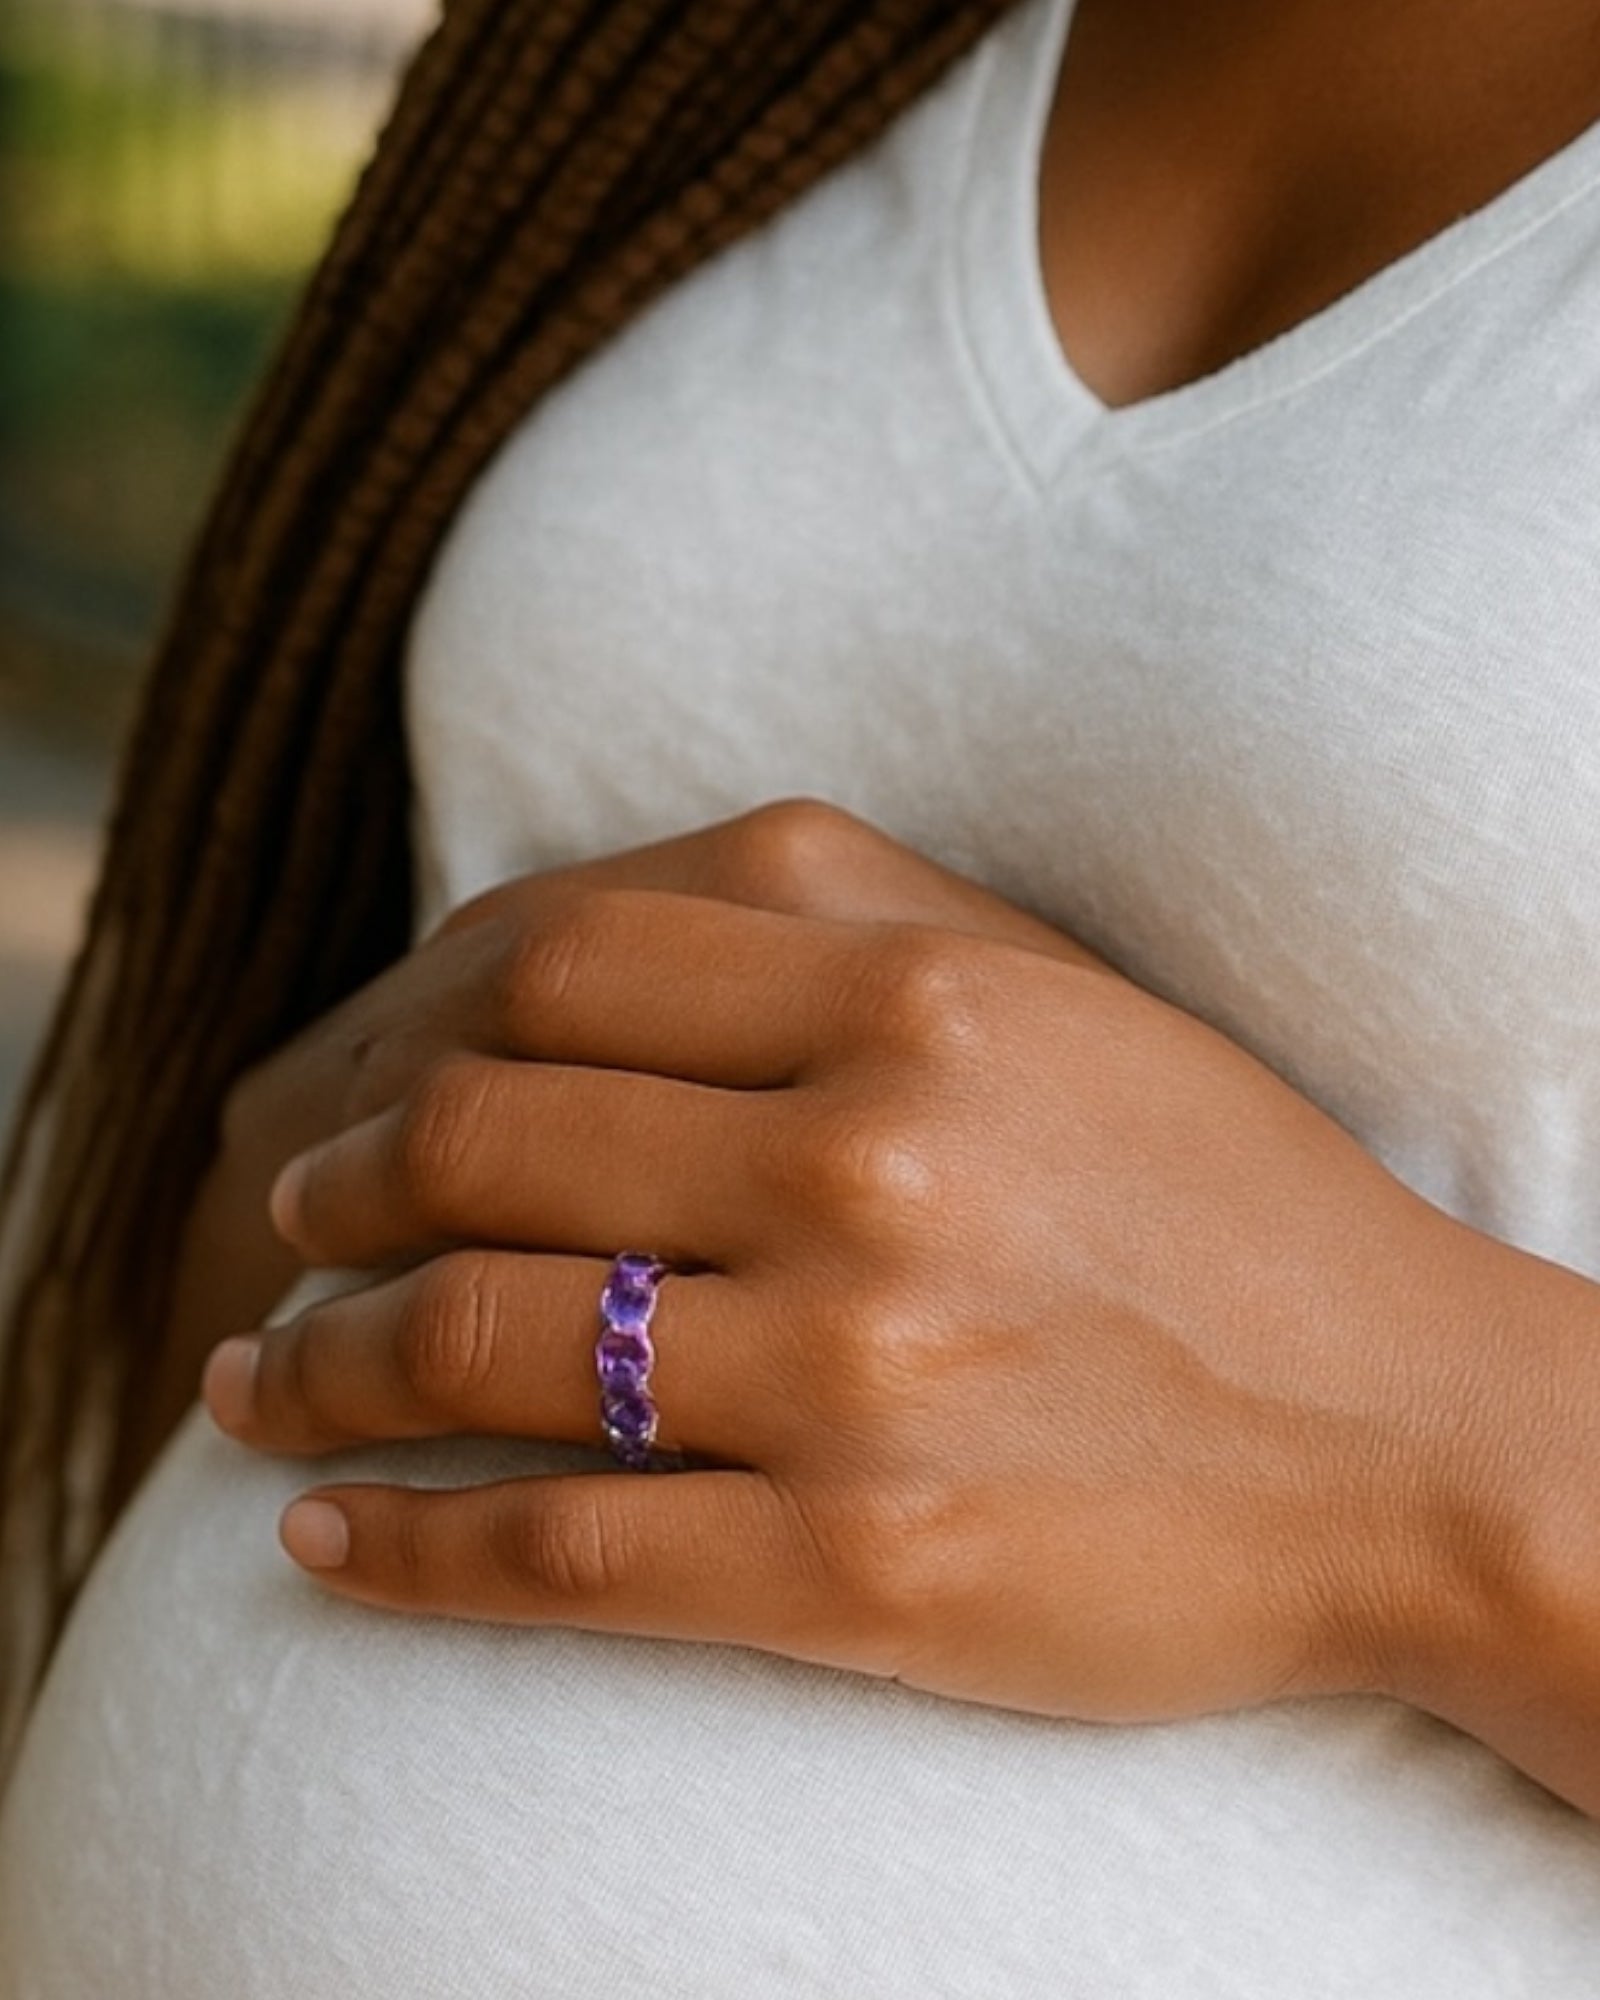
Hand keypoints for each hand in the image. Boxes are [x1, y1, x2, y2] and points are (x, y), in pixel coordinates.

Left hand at [202, 823, 1484, 1728]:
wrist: (1411, 1442)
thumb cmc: (1227, 1205)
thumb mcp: (1059, 998)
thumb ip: (837, 918)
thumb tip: (566, 931)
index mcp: (917, 994)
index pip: (550, 964)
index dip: (397, 1025)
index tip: (355, 1092)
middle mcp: (873, 1160)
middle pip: (475, 1137)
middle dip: (327, 1189)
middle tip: (286, 1227)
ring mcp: (858, 1373)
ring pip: (473, 1343)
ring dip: (315, 1365)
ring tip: (258, 1380)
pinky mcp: (860, 1568)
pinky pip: (549, 1551)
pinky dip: (395, 1548)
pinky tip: (322, 1539)